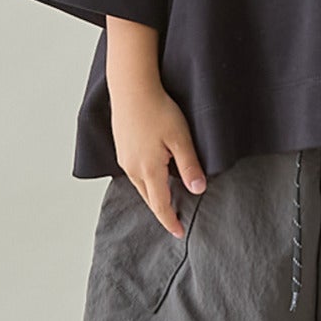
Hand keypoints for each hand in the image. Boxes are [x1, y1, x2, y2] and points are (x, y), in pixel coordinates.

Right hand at [109, 83, 207, 238]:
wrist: (131, 87)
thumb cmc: (157, 108)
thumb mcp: (180, 138)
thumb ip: (190, 166)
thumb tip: (198, 189)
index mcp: (149, 169)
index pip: (161, 205)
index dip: (171, 221)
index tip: (179, 233)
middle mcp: (132, 168)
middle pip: (149, 199)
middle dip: (162, 211)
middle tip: (176, 220)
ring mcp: (124, 159)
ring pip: (141, 187)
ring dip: (154, 197)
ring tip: (167, 202)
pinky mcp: (122, 149)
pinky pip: (134, 174)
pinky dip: (146, 183)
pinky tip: (154, 178)